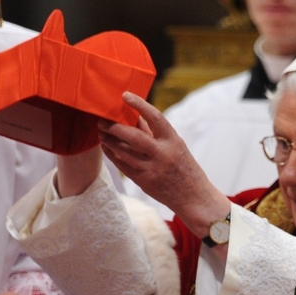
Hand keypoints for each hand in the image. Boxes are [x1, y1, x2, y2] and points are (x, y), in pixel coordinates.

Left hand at [98, 91, 230, 238]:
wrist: (194, 198)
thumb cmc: (185, 168)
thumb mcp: (176, 146)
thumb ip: (156, 133)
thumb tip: (137, 117)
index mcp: (173, 140)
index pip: (155, 117)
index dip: (139, 104)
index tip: (125, 95)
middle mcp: (162, 154)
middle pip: (133, 136)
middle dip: (115, 128)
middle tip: (102, 121)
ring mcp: (152, 169)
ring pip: (124, 152)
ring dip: (109, 141)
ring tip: (101, 133)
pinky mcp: (144, 182)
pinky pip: (123, 166)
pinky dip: (112, 155)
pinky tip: (106, 148)